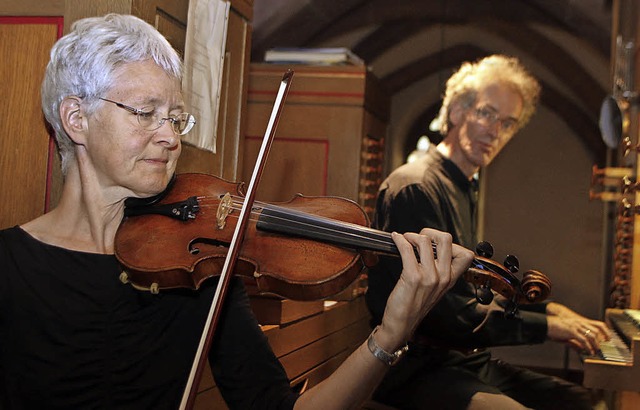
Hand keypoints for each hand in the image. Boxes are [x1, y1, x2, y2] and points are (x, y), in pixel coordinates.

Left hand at [375, 228, 473, 351]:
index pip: (466, 254)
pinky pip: (407, 249)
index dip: (451, 243)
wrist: (401, 324)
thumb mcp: (434, 288)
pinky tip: (396, 240)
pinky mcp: (413, 277)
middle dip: (429, 232)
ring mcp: (429, 277)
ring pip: (425, 241)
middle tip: (418, 238)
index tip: (435, 243)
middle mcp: (443, 277)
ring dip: (411, 235)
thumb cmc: (414, 305)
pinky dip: (400, 240)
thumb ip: (438, 270)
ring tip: (405, 239)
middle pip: (446, 239)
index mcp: (450, 279)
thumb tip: (431, 247)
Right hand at [546, 303, 609, 354]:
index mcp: (581, 322)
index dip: (606, 331)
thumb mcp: (567, 335)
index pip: (599, 324)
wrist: (546, 324)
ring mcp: (576, 326)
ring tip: (597, 351)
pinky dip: (588, 346)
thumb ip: (575, 342)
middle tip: (604, 347)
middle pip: (598, 330)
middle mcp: (581, 323)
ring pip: (592, 335)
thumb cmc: (556, 329)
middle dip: (603, 339)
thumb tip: (582, 349)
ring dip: (596, 344)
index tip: (609, 339)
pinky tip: (589, 351)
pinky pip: (583, 339)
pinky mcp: (572, 331)